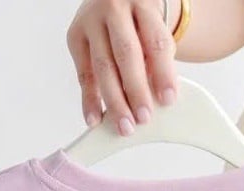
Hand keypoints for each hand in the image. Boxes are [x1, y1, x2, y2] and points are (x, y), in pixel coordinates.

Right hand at [66, 0, 178, 135]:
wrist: (113, 1)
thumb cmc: (139, 23)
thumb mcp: (153, 31)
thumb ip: (156, 60)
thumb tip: (158, 100)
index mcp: (142, 2)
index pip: (155, 41)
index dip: (163, 73)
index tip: (168, 100)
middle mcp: (114, 7)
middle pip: (126, 54)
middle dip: (136, 90)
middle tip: (143, 118)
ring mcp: (91, 21)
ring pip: (102, 67)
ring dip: (114, 101)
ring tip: (124, 125)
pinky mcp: (75, 36)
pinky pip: (83, 74)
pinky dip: (89, 100)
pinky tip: (95, 119)